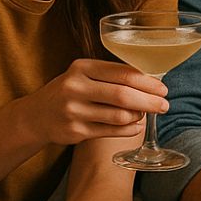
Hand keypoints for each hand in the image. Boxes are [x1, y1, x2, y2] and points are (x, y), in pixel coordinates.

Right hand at [38, 59, 168, 145]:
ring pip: (118, 116)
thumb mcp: (83, 74)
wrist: (36, 116)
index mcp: (82, 68)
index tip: (162, 88)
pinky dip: (128, 129)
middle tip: (164, 105)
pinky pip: (110, 131)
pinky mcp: (75, 132)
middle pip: (122, 95)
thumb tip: (149, 81)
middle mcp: (76, 87)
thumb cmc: (69, 91)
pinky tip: (137, 126)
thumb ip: (110, 75)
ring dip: (138, 116)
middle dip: (149, 101)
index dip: (147, 82)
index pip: (122, 73)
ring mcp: (74, 111)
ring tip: (145, 114)